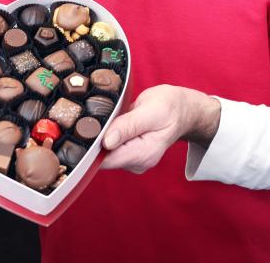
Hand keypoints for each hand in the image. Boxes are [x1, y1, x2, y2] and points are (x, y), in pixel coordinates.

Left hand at [101, 85, 220, 173]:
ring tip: (111, 116)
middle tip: (99, 116)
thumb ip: (129, 126)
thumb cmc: (169, 107)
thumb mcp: (151, 110)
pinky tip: (114, 121)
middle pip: (101, 157)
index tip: (88, 128)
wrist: (181, 109)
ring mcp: (131, 159)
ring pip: (103, 151)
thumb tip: (106, 142)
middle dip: (96, 138)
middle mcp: (136, 163)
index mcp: (143, 154)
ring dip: (102, 134)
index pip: (106, 160)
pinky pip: (108, 146)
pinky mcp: (127, 152)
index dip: (92, 146)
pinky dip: (107, 133)